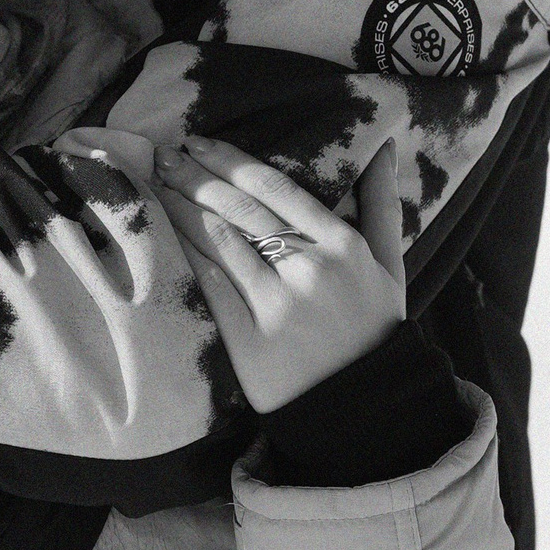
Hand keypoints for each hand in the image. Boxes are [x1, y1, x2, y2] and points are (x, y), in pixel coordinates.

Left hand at [154, 139, 405, 414]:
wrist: (365, 407)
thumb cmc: (375, 329)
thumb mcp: (391, 266)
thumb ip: (382, 205)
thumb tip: (384, 146)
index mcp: (343, 246)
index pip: (276, 188)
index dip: (231, 160)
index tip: (200, 142)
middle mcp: (309, 270)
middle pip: (241, 209)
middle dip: (196, 176)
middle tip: (164, 154)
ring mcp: (276, 306)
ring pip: (220, 241)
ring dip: (184, 207)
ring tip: (158, 183)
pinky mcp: (249, 340)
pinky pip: (211, 285)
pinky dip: (190, 252)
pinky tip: (169, 230)